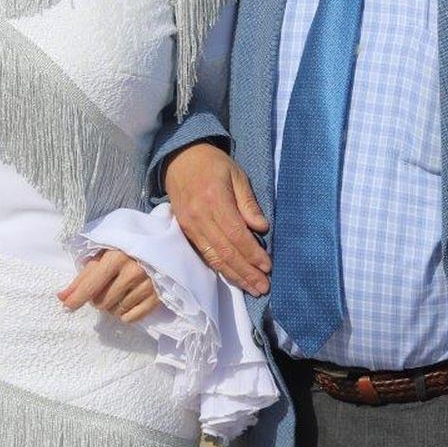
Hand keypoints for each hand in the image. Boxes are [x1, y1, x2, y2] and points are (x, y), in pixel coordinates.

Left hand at [58, 249, 160, 322]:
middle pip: (101, 303)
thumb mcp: (104, 254)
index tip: (66, 307)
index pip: (90, 286)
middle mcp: (132, 272)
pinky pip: (131, 318)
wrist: (162, 246)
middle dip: (97, 299)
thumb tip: (62, 298)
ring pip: (115, 312)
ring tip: (117, 292)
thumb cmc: (127, 249)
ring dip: (111, 307)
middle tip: (104, 288)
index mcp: (116, 257)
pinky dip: (125, 315)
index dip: (76, 299)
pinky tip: (127, 302)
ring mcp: (146, 286)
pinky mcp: (157, 298)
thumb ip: (83, 277)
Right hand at [163, 142, 269, 294]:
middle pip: (225, 252)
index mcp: (214, 199)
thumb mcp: (237, 174)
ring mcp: (189, 226)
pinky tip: (233, 277)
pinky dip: (219, 268)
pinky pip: (203, 254)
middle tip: (263, 287)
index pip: (236, 235)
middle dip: (246, 272)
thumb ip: (248, 202)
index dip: (252, 254)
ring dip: (234, 276)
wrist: (179, 158)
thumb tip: (262, 228)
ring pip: (213, 258)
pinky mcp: (184, 231)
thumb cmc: (213, 164)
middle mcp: (199, 217)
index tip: (268, 267)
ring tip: (252, 287)